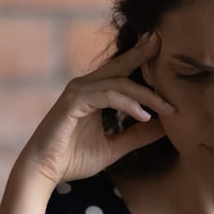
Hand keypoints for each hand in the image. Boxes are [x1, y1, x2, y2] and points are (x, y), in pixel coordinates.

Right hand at [17, 32, 173, 186]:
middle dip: (143, 54)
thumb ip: (138, 135)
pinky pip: (107, 96)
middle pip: (120, 65)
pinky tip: (144, 116)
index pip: (122, 71)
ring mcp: (78, 91)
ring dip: (146, 95)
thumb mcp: (115, 147)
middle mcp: (85, 86)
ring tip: (168, 109)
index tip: (164, 52)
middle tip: (163, 42)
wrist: (45, 172)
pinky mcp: (73, 102)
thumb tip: (166, 126)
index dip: (142, 59)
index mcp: (94, 92)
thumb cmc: (74, 159)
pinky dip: (128, 104)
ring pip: (119, 83)